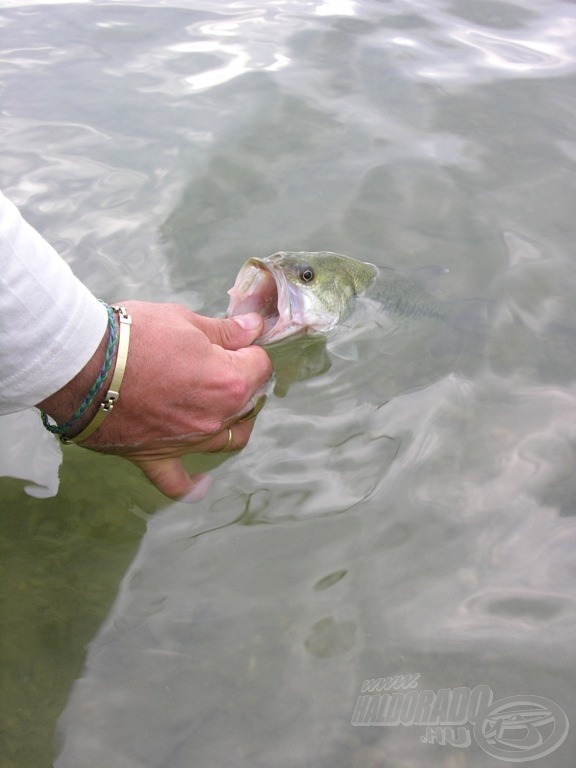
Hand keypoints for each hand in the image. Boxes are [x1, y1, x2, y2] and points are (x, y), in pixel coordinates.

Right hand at [40, 302, 271, 500]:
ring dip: (232, 423)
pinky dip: (192, 485)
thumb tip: (253, 327)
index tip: (232, 341)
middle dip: (243, 381)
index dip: (248, 349)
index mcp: (229, 382)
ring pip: (228, 440)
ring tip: (222, 407)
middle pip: (249, 402)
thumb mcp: (183, 320)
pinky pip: (178, 482)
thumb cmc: (134, 336)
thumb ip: (224, 331)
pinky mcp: (156, 457)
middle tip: (220, 363)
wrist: (81, 364)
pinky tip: (202, 484)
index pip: (261, 366)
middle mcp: (215, 417)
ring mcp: (188, 442)